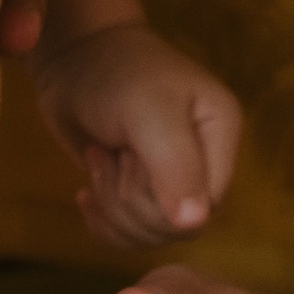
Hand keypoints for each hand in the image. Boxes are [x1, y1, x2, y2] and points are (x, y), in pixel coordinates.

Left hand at [31, 23, 240, 247]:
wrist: (73, 57)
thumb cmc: (115, 72)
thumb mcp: (147, 111)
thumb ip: (175, 165)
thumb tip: (193, 224)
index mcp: (221, 133)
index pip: (206, 207)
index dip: (159, 199)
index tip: (129, 153)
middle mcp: (204, 161)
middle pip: (176, 227)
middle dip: (130, 200)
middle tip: (113, 153)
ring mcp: (171, 178)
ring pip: (150, 235)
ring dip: (112, 206)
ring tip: (99, 159)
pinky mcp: (139, 191)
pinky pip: (128, 236)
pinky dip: (101, 222)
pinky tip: (86, 192)